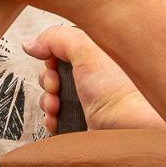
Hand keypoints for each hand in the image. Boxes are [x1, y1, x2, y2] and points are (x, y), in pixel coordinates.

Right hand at [30, 25, 164, 133]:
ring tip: (57, 107)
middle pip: (54, 72)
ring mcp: (88, 100)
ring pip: (53, 97)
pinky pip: (57, 118)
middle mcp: (93, 76)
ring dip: (48, 101)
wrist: (133, 129)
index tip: (54, 65)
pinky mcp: (84, 121)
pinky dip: (52, 119)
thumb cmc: (120, 90)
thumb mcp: (86, 49)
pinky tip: (58, 119)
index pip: (62, 48)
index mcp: (96, 53)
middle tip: (57, 87)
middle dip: (48, 81)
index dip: (51, 56)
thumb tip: (32, 44)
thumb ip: (56, 38)